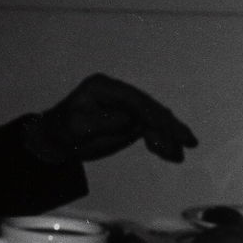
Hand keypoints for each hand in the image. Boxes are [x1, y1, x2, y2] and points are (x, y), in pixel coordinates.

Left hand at [28, 74, 197, 163]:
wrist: (55, 139)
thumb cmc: (63, 131)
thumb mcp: (79, 127)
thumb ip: (106, 122)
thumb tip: (133, 120)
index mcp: (103, 87)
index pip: (135, 100)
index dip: (155, 115)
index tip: (171, 131)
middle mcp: (117, 92)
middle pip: (149, 107)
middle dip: (168, 126)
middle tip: (187, 142)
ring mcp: (124, 104)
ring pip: (153, 118)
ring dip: (167, 136)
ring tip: (176, 156)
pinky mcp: (128, 118)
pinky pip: (149, 127)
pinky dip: (160, 139)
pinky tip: (167, 153)